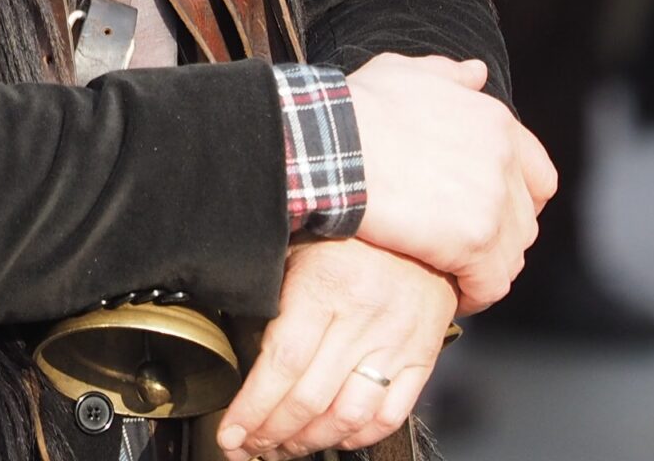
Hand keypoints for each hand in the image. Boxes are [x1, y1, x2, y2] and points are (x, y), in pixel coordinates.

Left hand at [215, 239, 457, 459]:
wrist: (422, 216)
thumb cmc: (352, 229)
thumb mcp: (300, 245)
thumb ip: (273, 293)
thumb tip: (235, 338)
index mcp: (325, 287)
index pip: (282, 364)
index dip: (252, 409)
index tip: (230, 431)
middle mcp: (363, 319)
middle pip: (310, 399)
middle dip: (270, 434)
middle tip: (247, 446)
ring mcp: (396, 343)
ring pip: (349, 416)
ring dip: (310, 442)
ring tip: (283, 447)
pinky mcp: (422, 356)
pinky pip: (390, 414)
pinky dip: (358, 436)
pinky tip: (333, 437)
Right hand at [344, 53, 554, 310]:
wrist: (330, 145)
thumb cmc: (355, 110)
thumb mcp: (401, 74)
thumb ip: (446, 75)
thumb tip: (477, 72)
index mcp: (495, 122)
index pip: (537, 176)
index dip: (515, 201)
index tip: (486, 215)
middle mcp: (505, 161)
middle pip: (525, 220)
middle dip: (499, 238)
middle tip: (463, 250)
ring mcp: (494, 203)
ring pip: (511, 255)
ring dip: (486, 268)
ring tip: (454, 275)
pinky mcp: (475, 243)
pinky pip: (492, 283)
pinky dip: (475, 293)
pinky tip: (452, 293)